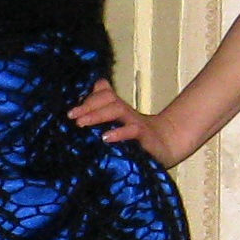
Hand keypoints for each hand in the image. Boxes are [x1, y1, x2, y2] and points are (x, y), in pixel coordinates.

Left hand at [67, 78, 183, 168]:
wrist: (168, 145)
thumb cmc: (138, 138)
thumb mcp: (119, 127)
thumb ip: (103, 117)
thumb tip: (83, 111)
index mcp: (119, 109)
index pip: (104, 94)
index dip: (89, 98)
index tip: (71, 112)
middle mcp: (126, 113)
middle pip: (108, 99)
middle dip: (88, 105)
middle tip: (71, 116)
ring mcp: (136, 123)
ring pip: (116, 110)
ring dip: (97, 115)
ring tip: (81, 123)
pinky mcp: (145, 137)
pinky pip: (132, 131)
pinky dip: (118, 133)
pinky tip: (105, 138)